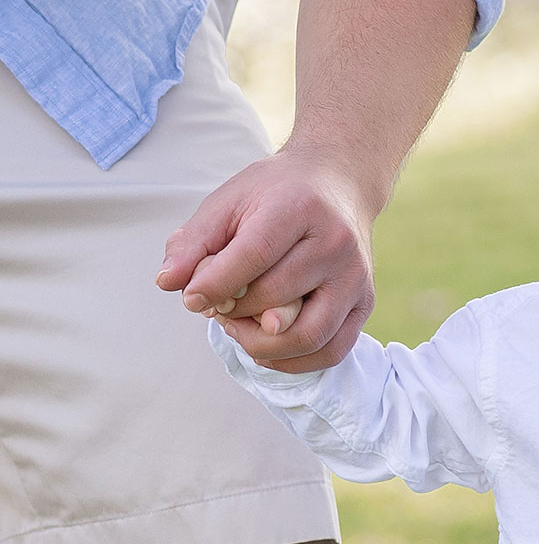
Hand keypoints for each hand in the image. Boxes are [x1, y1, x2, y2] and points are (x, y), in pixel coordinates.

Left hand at [157, 149, 377, 372]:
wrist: (339, 183)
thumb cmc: (277, 194)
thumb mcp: (230, 201)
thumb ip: (195, 241)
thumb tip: (168, 283)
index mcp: (299, 208)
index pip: (254, 256)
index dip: (216, 284)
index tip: (192, 299)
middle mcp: (335, 243)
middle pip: (276, 298)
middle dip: (235, 313)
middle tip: (216, 307)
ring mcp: (355, 277)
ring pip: (307, 335)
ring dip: (262, 344)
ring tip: (240, 328)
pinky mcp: (365, 302)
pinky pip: (332, 350)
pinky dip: (294, 361)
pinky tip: (268, 347)